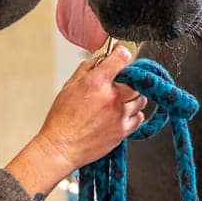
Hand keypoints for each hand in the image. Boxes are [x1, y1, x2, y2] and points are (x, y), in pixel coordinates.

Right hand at [3, 45, 146, 196]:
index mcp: (97, 83)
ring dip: (133, 95)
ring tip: (121, 97)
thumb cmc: (61, 120)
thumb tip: (100, 60)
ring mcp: (119, 115)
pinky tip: (123, 112)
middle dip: (129, 77)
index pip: (122, 58)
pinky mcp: (123, 131)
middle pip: (136, 79)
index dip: (122, 53)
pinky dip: (134, 113)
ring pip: (140, 98)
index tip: (121, 54)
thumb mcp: (69, 87)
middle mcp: (112, 97)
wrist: (61, 147)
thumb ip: (86, 69)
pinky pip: (139, 117)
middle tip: (120, 80)